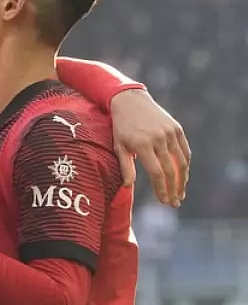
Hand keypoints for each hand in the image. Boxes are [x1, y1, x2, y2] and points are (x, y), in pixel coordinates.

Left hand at [109, 89, 189, 206]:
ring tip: (180, 193)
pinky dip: (186, 165)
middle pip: (171, 171)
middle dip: (173, 189)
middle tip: (174, 203)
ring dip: (183, 180)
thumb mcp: (118, 146)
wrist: (130, 101)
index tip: (164, 201)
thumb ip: (125, 167)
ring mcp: (169, 133)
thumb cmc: (121, 127)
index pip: (157, 173)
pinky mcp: (177, 128)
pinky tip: (184, 176)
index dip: (162, 189)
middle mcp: (158, 139)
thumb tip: (127, 187)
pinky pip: (185, 150)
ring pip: (181, 162)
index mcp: (142, 145)